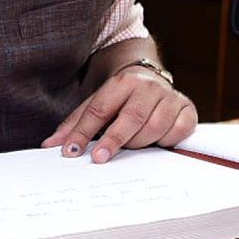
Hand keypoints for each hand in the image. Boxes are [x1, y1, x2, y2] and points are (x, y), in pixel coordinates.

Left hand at [41, 65, 196, 162]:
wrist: (153, 79)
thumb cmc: (121, 98)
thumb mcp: (96, 104)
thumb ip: (75, 124)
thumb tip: (49, 145)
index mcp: (122, 81)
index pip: (99, 109)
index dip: (84, 132)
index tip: (72, 151)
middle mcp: (148, 86)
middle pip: (130, 117)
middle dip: (113, 140)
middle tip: (98, 159)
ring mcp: (170, 97)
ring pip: (154, 127)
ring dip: (139, 143)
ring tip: (130, 148)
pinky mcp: (188, 109)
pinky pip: (179, 131)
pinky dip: (166, 141)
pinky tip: (157, 142)